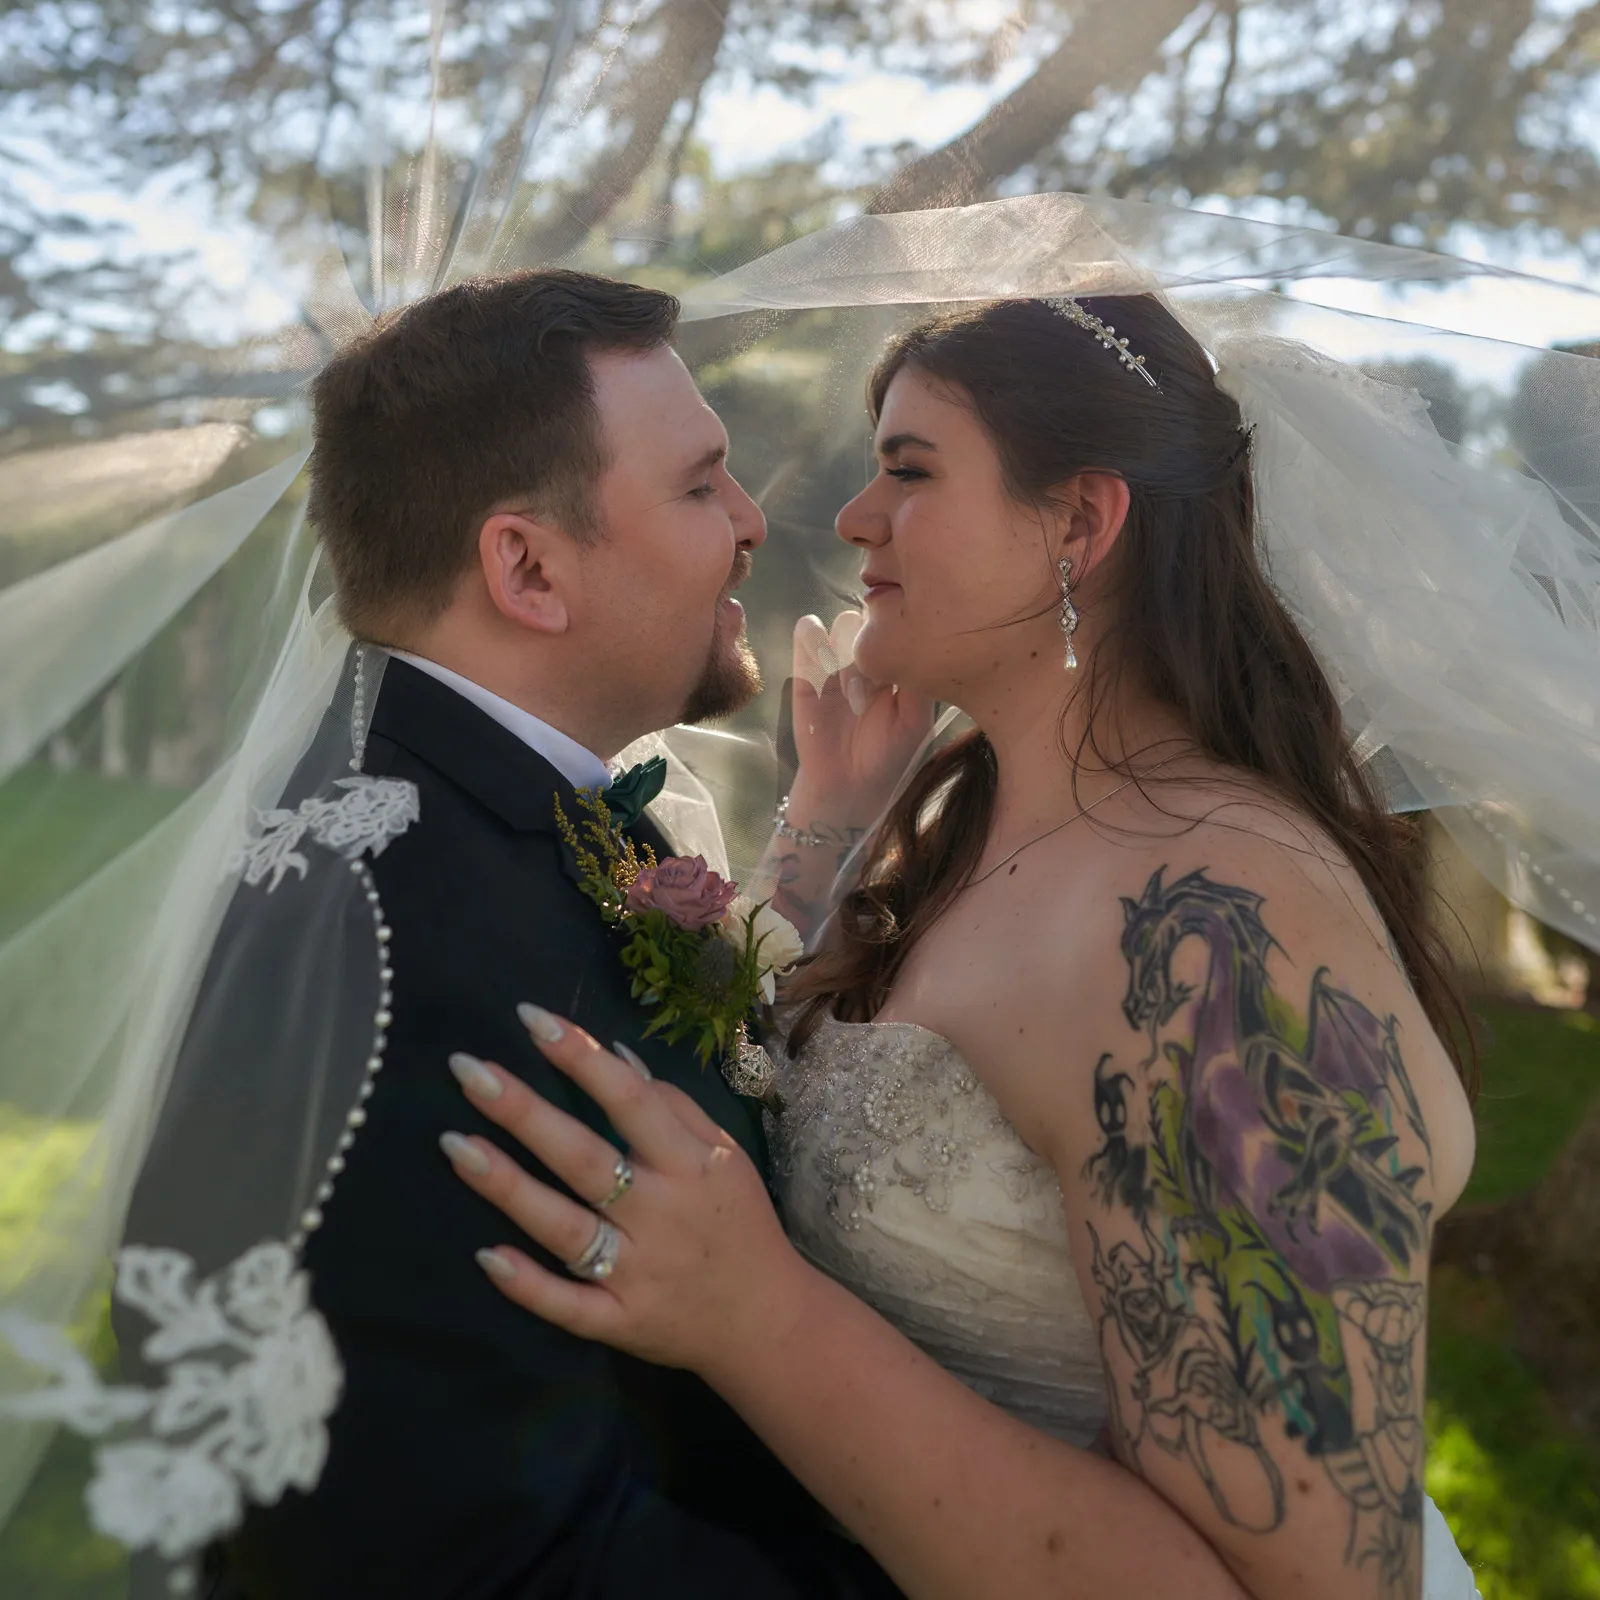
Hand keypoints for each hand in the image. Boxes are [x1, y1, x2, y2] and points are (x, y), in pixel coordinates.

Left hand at [442, 1007, 813, 1380]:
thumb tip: (613, 1055)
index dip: (580, 1057)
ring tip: (455, 1145)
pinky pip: (567, 1304)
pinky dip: (528, 1284)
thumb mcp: (724, 1154)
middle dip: (524, 1112)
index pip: (629, 1099)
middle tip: (468, 1071)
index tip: (531, 1019)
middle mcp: (660, 1213)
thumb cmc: (738, 1221)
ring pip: (564, 1228)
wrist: (764, 1319)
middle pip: (583, 1157)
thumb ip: (672, 1106)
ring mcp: (636, 1271)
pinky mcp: (620, 1321)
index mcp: (689, 1163)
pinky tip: (487, 1255)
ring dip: (508, 1186)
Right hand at [789, 611, 933, 831]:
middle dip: (878, 647)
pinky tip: (826, 678)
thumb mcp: (916, 719)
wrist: (847, 787)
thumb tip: (920, 639)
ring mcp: (836, 660)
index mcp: (897, 663)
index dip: (903, 638)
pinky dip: (815, 641)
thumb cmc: (888, 756)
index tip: (904, 671)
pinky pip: (807, 632)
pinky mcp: (805, 670)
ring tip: (852, 690)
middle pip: (875, 618)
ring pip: (844, 622)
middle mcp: (868, 657)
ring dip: (850, 650)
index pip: (903, 626)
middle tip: (878, 686)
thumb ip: (919, 680)